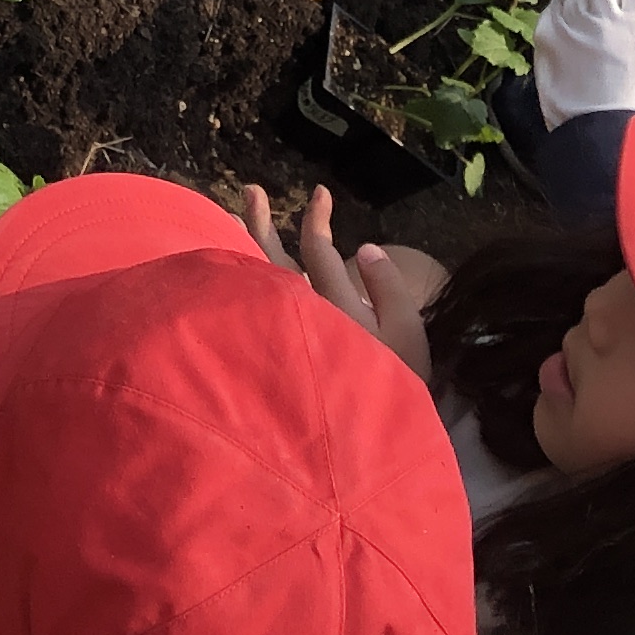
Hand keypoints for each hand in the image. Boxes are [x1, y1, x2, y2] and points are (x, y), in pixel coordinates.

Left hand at [238, 184, 436, 377]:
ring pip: (254, 284)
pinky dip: (241, 281)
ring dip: (243, 249)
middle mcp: (298, 317)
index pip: (317, 253)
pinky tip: (233, 269)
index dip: (317, 220)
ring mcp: (282, 335)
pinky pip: (251, 306)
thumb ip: (389, 289)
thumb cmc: (393, 385)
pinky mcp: (275, 349)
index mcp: (330, 308)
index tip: (321, 192)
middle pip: (270, 263)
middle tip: (251, 189)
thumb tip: (366, 248)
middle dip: (261, 224)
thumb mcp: (406, 335)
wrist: (364, 444)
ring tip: (228, 218)